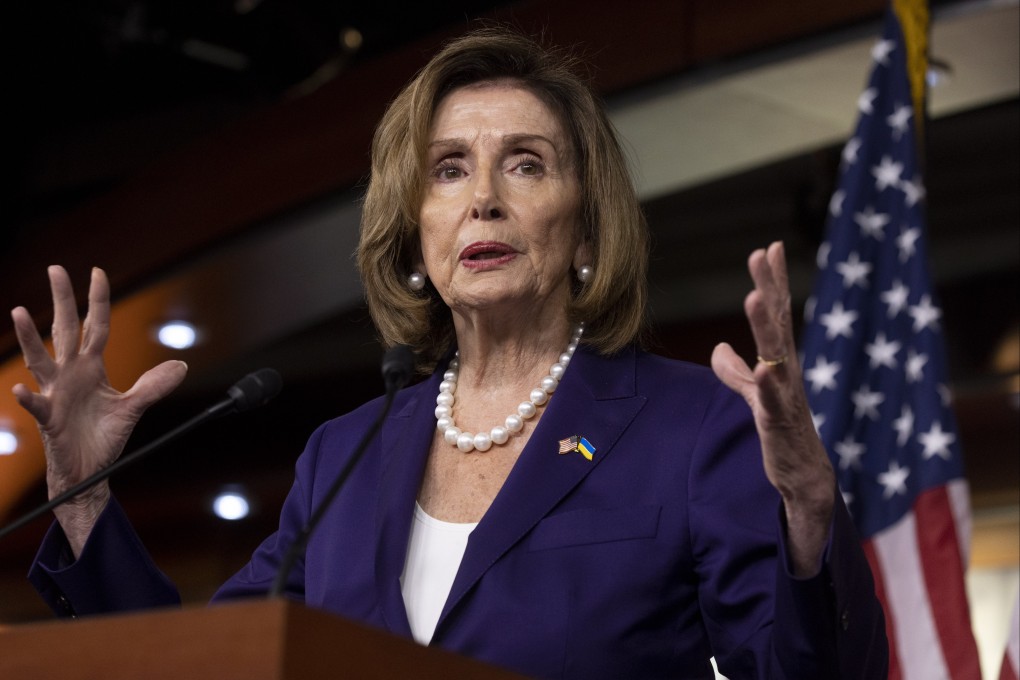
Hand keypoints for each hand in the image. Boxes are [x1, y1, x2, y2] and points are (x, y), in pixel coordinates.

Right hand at [10, 266, 186, 555]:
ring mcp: (57, 394)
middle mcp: (71, 374)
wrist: (90, 472)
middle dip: (62, 300)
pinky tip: (19, 390)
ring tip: (19, 312)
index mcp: (92, 368)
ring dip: (29, 338)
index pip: (96, 326)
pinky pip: (37, 406)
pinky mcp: (50, 420)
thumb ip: (153, 386)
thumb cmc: (104, 437)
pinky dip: (29, 398)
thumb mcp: (134, 407)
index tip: (98, 272)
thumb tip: (181, 366)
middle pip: (66, 330)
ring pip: (41, 360)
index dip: (98, 300)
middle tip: (55, 268)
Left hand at [710, 242, 833, 575]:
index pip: (775, 315)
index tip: (768, 246)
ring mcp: (785, 397)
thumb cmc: (781, 432)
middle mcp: (786, 373)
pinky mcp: (779, 425)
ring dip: (766, 326)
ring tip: (756, 296)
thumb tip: (718, 347)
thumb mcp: (753, 396)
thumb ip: (735, 371)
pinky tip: (765, 367)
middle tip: (764, 252)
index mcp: (779, 362)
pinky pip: (774, 402)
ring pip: (776, 355)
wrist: (803, 479)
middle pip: (777, 323)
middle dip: (771, 287)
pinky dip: (769, 385)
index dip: (772, 282)